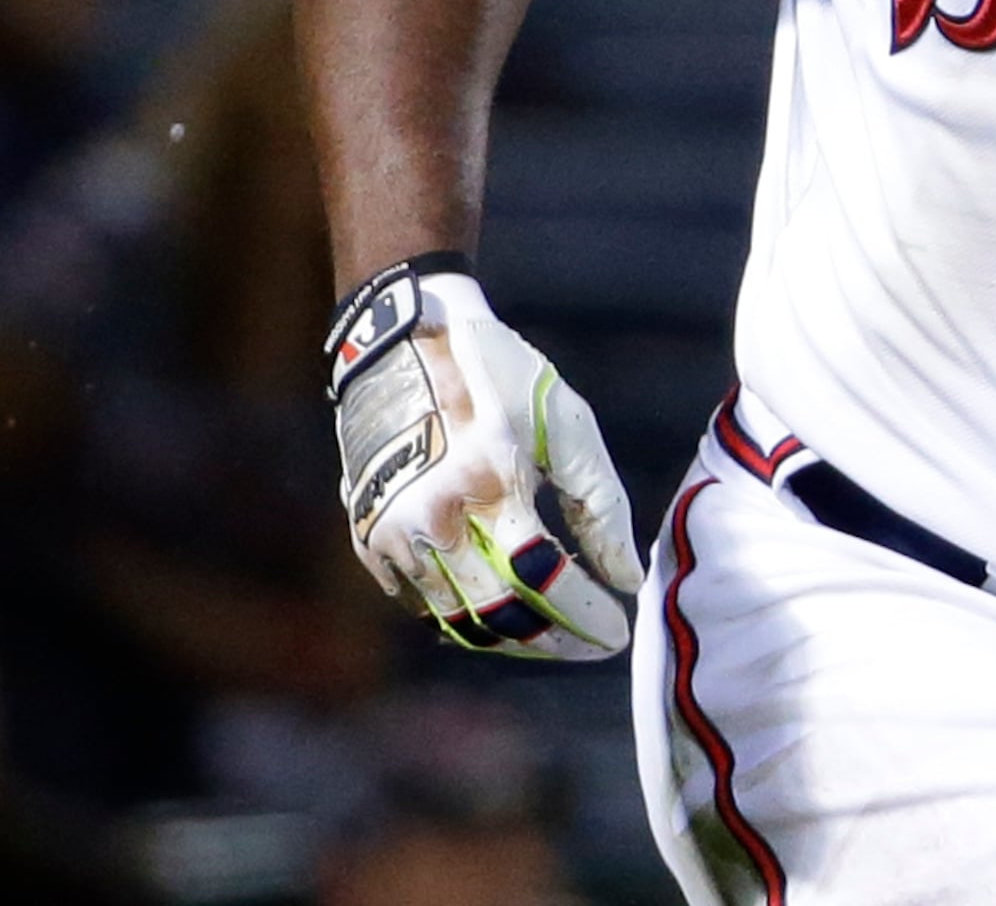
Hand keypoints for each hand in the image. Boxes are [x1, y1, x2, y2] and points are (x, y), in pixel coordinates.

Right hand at [324, 260, 641, 658]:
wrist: (405, 348)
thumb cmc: (504, 382)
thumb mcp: (568, 426)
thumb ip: (601, 506)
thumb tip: (626, 579)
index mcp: (489, 482)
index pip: (541, 578)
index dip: (583, 616)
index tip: (617, 633)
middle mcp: (432, 518)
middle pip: (497, 613)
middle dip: (553, 642)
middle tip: (593, 647)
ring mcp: (392, 534)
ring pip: (455, 620)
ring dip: (510, 641)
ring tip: (554, 639)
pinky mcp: (368, 539)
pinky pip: (419, 604)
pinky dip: (463, 620)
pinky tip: (502, 618)